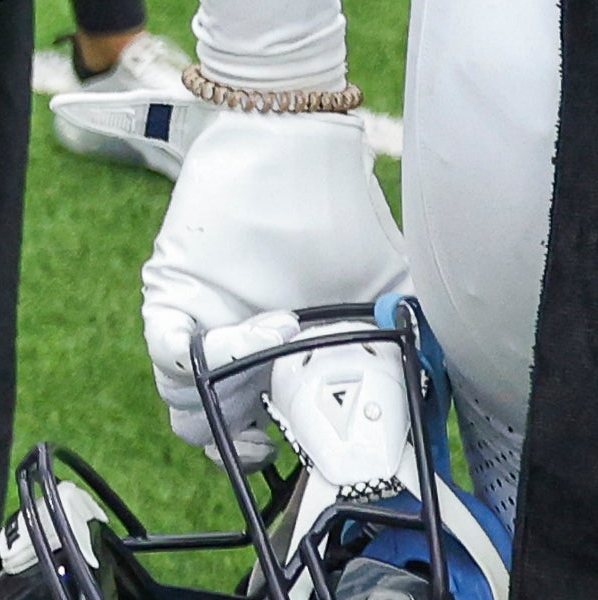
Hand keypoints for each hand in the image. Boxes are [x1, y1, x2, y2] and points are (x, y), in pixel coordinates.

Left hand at [140, 107, 405, 449]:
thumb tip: (438, 406)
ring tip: (286, 334)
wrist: (298, 149)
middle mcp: (235, 347)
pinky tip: (262, 324)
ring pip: (184, 397)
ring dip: (233, 391)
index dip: (282, 455)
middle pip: (210, 428)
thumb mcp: (392, 291)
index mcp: (281, 358)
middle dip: (241, 442)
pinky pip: (166, 349)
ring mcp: (202, 320)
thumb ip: (411, 349)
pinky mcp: (174, 290)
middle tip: (280, 425)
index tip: (313, 453)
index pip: (261, 430)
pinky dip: (204, 357)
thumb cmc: (345, 215)